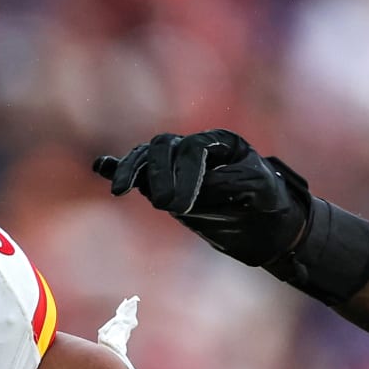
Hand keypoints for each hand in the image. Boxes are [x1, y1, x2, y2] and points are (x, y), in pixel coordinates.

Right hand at [94, 129, 308, 266]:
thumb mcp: (263, 190)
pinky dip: (118, 167)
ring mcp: (176, 167)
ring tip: (118, 189)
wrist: (265, 225)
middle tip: (167, 207)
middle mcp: (194, 149)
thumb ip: (235, 182)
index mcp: (219, 143)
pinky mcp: (164, 186)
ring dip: (131, 170)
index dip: (186, 174)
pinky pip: (138, 171)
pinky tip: (100, 167)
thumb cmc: (268, 201)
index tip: (183, 207)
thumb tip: (204, 185)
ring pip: (147, 157)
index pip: (193, 149)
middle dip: (159, 174)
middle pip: (164, 148)